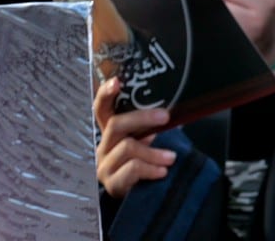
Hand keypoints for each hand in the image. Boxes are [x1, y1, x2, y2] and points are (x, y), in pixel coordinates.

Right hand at [95, 77, 174, 198]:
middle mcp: (104, 144)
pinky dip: (151, 168)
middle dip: (143, 118)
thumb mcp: (145, 139)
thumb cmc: (142, 159)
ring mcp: (105, 164)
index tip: (117, 81)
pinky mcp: (112, 182)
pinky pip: (132, 169)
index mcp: (111, 129)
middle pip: (116, 124)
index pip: (102, 107)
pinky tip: (162, 171)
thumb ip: (150, 126)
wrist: (135, 192)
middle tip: (165, 116)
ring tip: (171, 157)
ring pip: (128, 148)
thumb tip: (172, 110)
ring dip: (154, 152)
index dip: (106, 93)